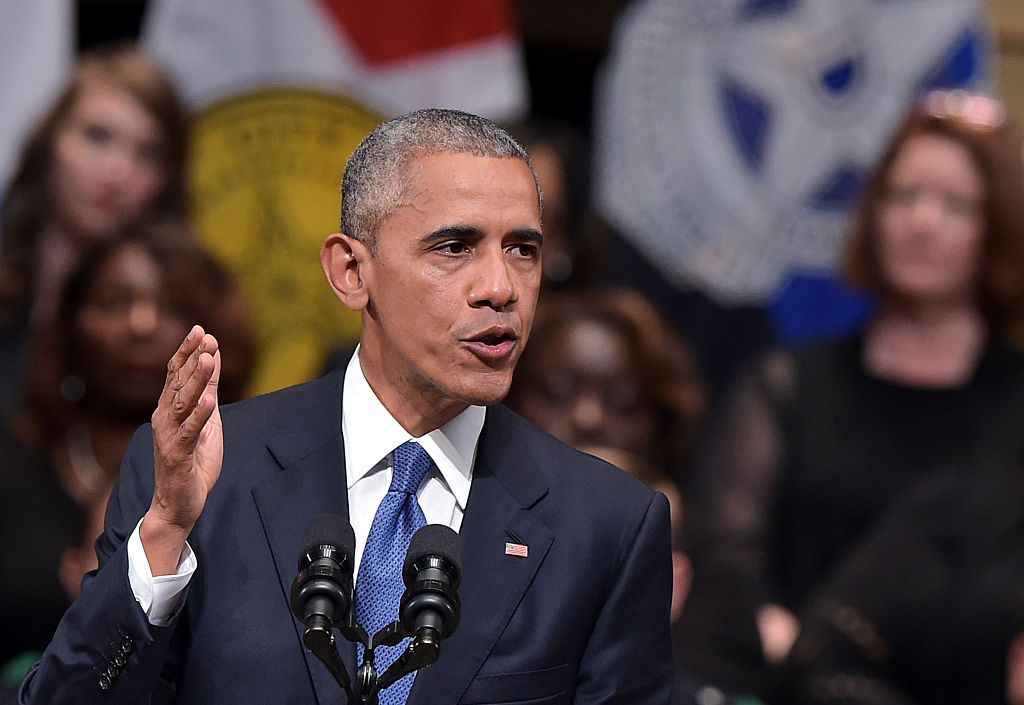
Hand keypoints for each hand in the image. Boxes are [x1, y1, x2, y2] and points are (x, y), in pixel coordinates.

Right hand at [141, 325, 223, 574]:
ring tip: (208, 358)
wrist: (180, 503)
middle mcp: (164, 418)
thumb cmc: (194, 461)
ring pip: (182, 402)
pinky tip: (210, 399)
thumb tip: (214, 358)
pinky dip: (199, 414)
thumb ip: (209, 390)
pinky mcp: (176, 455)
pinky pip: (189, 431)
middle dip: (192, 358)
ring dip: (196, 379)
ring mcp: (168, 436)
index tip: (201, 329)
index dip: (187, 350)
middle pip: (177, 382)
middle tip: (206, 335)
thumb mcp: (207, 419)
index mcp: (169, 408)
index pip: (176, 373)